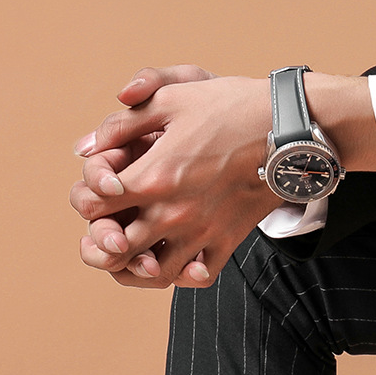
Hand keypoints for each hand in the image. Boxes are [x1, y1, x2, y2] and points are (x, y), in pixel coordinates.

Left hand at [71, 70, 271, 288]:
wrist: (289, 129)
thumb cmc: (229, 107)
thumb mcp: (171, 99)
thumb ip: (122, 124)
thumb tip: (86, 147)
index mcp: (153, 177)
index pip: (95, 205)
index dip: (87, 199)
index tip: (100, 189)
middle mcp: (173, 213)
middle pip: (115, 249)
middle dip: (100, 243)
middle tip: (104, 232)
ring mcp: (201, 233)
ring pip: (153, 274)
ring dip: (136, 268)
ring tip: (133, 253)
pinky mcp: (226, 242)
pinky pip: (198, 276)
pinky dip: (181, 275)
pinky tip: (174, 259)